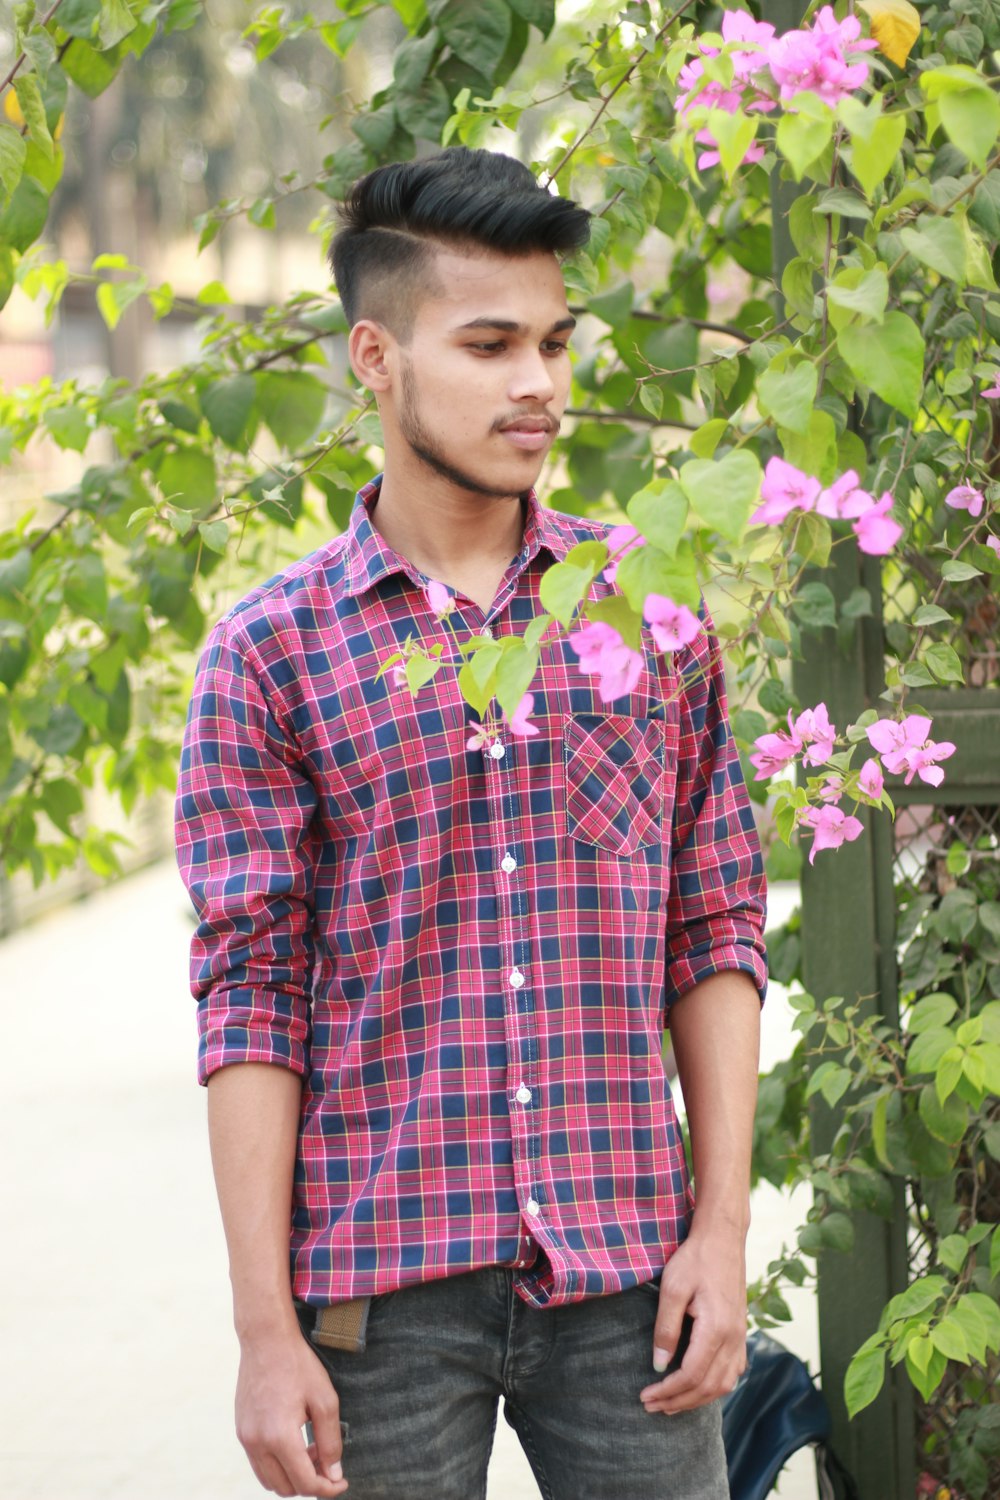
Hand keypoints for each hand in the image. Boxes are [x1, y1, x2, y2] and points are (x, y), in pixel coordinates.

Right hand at [235, 1327, 348, 1496]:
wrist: (266, 1340)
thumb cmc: (298, 1365)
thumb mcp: (324, 1400)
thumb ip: (330, 1442)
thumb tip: (334, 1475)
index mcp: (280, 1436)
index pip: (305, 1482)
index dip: (327, 1489)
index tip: (342, 1482)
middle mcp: (257, 1443)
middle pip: (286, 1487)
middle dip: (310, 1481)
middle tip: (326, 1458)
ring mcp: (245, 1438)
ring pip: (270, 1481)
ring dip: (292, 1475)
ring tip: (310, 1448)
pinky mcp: (241, 1431)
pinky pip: (259, 1464)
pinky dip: (278, 1465)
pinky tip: (294, 1441)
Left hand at [639, 1227, 747, 1415]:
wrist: (723, 1238)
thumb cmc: (695, 1259)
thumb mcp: (672, 1288)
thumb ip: (666, 1328)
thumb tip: (659, 1365)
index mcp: (716, 1328)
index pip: (691, 1375)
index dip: (667, 1391)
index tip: (645, 1396)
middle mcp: (734, 1338)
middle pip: (708, 1387)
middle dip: (679, 1402)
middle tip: (652, 1406)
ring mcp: (741, 1337)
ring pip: (724, 1384)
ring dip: (698, 1399)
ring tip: (671, 1404)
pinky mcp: (741, 1332)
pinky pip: (733, 1372)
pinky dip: (715, 1387)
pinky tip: (699, 1388)